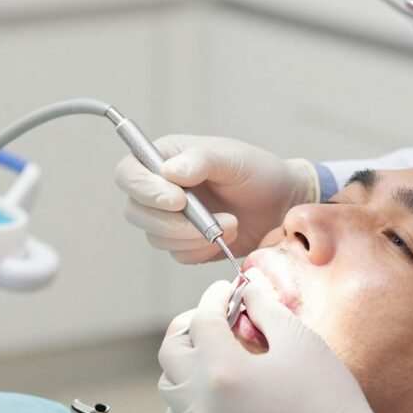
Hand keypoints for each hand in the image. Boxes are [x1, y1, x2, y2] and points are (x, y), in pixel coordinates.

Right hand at [115, 135, 317, 262]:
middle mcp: (160, 187)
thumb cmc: (258, 173)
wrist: (283, 204)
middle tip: (208, 220)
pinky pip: (177, 254)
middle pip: (135, 211)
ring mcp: (169, 218)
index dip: (144, 190)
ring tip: (229, 223)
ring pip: (155, 237)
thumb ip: (201, 160)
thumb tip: (169, 172)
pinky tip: (227, 236)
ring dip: (192, 237)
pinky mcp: (184, 243)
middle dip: (170, 222)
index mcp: (165, 158)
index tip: (178, 200)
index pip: (129, 174)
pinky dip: (202, 250)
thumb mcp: (232, 159)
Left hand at [158, 276, 411, 412]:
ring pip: (170, 386)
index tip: (228, 290)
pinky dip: (188, 396)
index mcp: (224, 370)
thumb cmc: (329, 401)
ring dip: (185, 362)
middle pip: (171, 351)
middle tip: (215, 318)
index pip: (203, 320)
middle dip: (191, 327)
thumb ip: (267, 310)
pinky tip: (214, 388)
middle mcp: (203, 402)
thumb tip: (248, 289)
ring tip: (212, 352)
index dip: (215, 297)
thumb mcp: (301, 343)